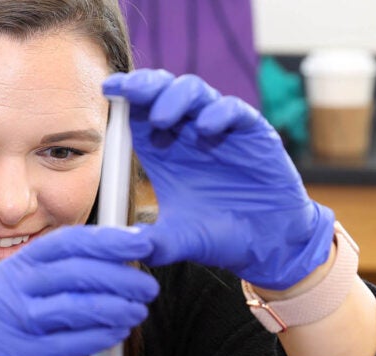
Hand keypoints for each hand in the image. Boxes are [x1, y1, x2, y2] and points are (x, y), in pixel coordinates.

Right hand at [0, 226, 158, 355]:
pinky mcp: (20, 353)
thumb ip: (71, 269)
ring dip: (115, 307)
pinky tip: (119, 332)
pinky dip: (100, 336)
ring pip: (74, 307)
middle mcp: (10, 286)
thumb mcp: (35, 289)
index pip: (66, 242)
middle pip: (74, 273)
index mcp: (18, 263)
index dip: (107, 240)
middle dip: (119, 277)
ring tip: (139, 310)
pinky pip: (69, 343)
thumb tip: (125, 249)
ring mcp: (12, 320)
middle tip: (149, 286)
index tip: (142, 243)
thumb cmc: (23, 324)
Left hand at [102, 69, 334, 289]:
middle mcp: (188, 132)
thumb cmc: (218, 236)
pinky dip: (220, 112)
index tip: (108, 89)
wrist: (267, 245)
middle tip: (131, 92)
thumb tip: (117, 249)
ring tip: (162, 119)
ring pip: (195, 92)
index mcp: (163, 149)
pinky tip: (208, 128)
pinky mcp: (253, 133)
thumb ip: (151, 241)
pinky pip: (235, 110)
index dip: (125, 94)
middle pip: (164, 91)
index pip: (139, 111)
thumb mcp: (179, 241)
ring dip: (176, 97)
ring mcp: (220, 129)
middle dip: (146, 86)